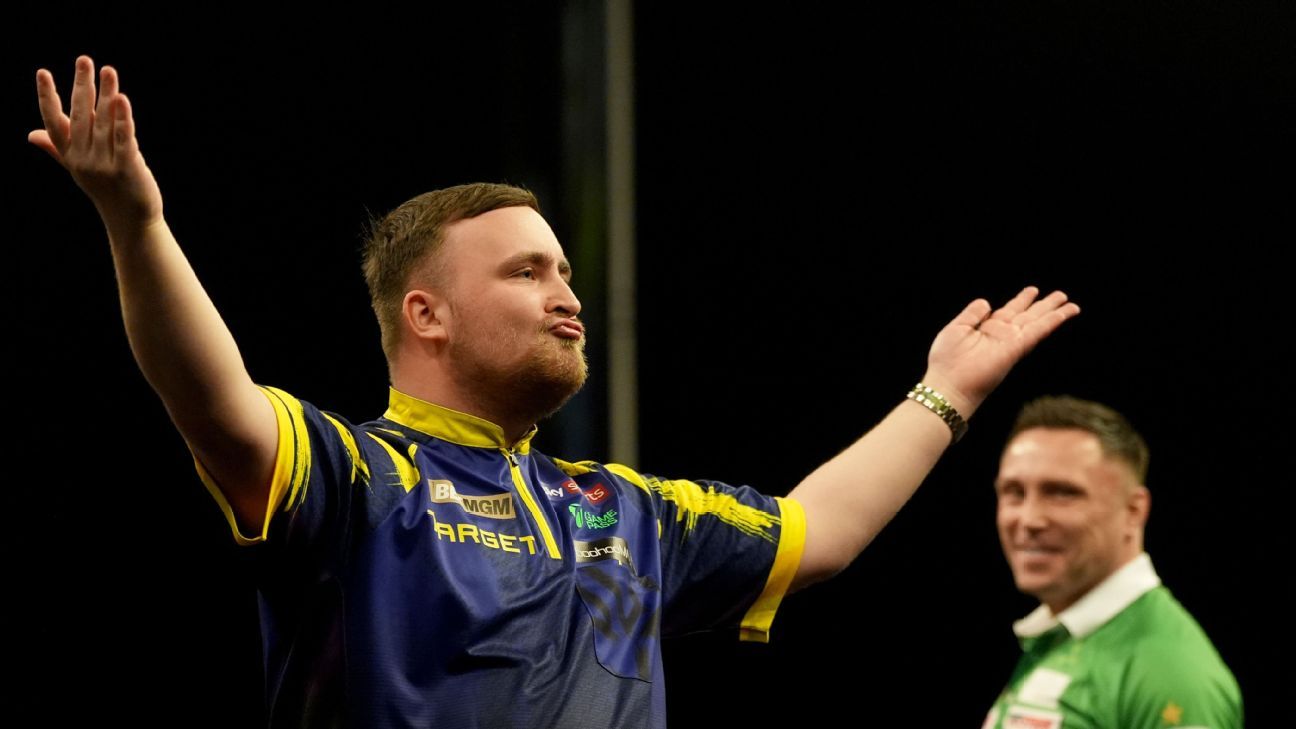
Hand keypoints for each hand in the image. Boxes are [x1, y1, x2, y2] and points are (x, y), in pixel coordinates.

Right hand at [30, 55, 162, 235]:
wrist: (130, 220)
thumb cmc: (106, 189)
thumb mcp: (78, 168)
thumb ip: (58, 148)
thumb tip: (31, 134)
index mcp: (70, 155)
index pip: (53, 122)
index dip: (47, 97)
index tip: (42, 73)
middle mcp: (83, 159)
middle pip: (80, 116)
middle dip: (82, 86)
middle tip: (84, 60)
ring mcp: (104, 164)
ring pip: (104, 123)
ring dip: (106, 95)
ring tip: (108, 70)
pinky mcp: (127, 168)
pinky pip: (124, 139)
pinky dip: (123, 119)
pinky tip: (122, 100)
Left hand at [922, 287, 1079, 415]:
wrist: (947, 386)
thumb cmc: (946, 362)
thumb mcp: (956, 328)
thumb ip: (972, 314)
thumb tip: (986, 302)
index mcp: (987, 329)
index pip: (1009, 312)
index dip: (1021, 300)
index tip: (1033, 290)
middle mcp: (1001, 336)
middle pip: (1028, 316)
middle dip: (1044, 305)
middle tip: (1060, 295)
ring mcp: (1010, 343)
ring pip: (1037, 323)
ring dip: (1053, 313)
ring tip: (1070, 303)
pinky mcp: (1014, 349)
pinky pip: (1036, 332)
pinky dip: (1051, 322)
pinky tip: (1063, 314)